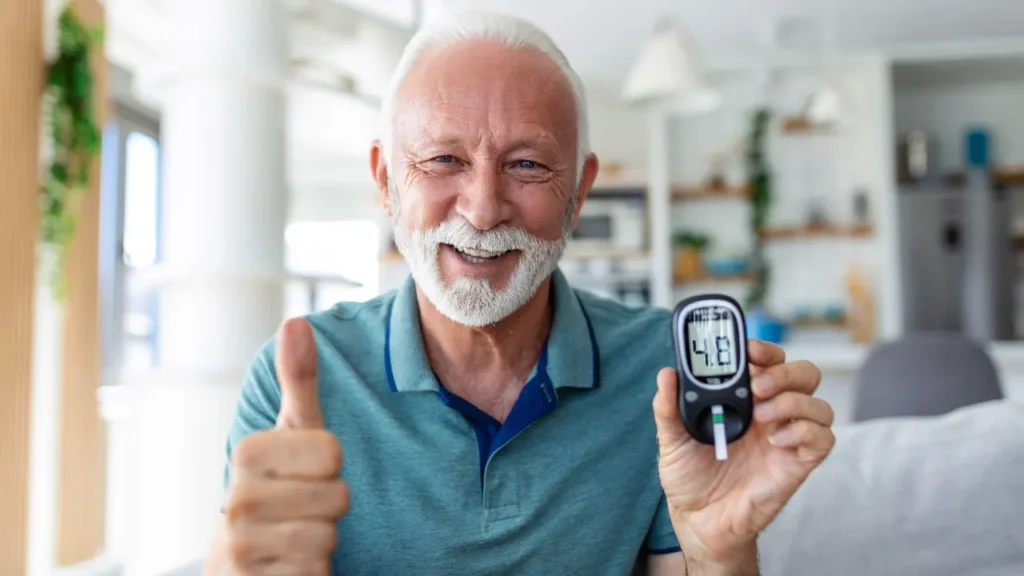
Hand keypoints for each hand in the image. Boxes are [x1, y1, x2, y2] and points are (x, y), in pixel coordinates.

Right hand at [223, 318, 348, 574]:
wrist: (242, 560)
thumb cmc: (279, 486)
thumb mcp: (294, 432)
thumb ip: (298, 381)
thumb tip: (295, 321)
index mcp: (246, 454)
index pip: (332, 453)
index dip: (331, 465)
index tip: (305, 471)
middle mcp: (235, 501)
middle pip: (337, 497)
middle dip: (330, 505)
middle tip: (303, 506)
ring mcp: (240, 549)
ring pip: (328, 539)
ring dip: (324, 540)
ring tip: (296, 533)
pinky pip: (316, 573)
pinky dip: (314, 571)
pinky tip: (289, 564)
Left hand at [652, 340, 834, 570]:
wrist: (699, 521)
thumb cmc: (690, 478)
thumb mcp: (671, 439)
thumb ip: (669, 408)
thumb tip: (666, 374)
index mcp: (744, 399)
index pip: (769, 361)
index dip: (765, 349)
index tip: (749, 350)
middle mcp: (771, 413)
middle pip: (803, 374)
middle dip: (784, 372)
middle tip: (757, 385)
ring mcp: (787, 438)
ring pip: (819, 404)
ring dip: (794, 402)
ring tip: (763, 416)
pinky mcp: (798, 464)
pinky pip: (823, 439)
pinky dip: (804, 432)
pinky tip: (776, 441)